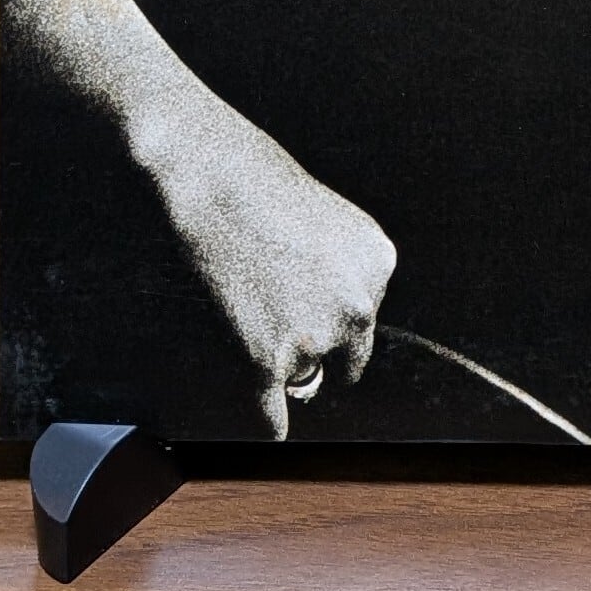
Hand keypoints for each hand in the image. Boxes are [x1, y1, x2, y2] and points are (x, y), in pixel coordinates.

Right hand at [136, 97, 397, 436]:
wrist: (210, 172)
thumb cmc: (258, 182)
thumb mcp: (328, 219)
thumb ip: (341, 272)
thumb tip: (330, 344)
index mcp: (380, 263)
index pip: (364, 316)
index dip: (328, 305)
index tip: (299, 285)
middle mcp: (358, 304)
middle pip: (346, 357)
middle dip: (317, 343)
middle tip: (274, 305)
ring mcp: (314, 334)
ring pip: (304, 378)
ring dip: (278, 357)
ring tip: (247, 303)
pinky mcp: (268, 359)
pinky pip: (272, 414)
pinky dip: (268, 418)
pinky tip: (267, 417)